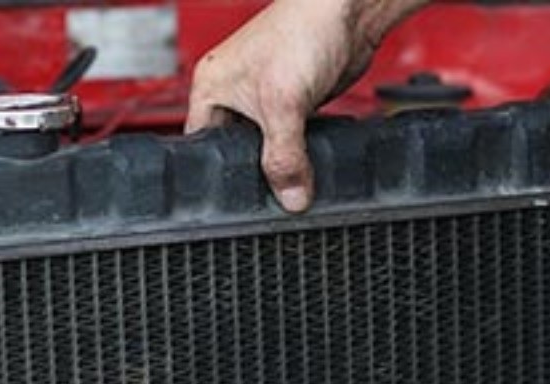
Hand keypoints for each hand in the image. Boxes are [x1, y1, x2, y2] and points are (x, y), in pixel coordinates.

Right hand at [185, 0, 380, 212]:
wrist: (349, 12)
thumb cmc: (303, 30)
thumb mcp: (283, 105)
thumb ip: (283, 157)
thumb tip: (290, 198)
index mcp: (210, 87)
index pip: (200, 145)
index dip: (216, 172)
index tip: (235, 197)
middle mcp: (234, 94)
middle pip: (235, 151)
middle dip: (253, 171)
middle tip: (267, 193)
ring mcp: (265, 99)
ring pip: (266, 148)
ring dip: (280, 163)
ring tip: (290, 179)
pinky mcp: (295, 104)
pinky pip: (291, 140)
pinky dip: (299, 152)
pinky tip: (307, 162)